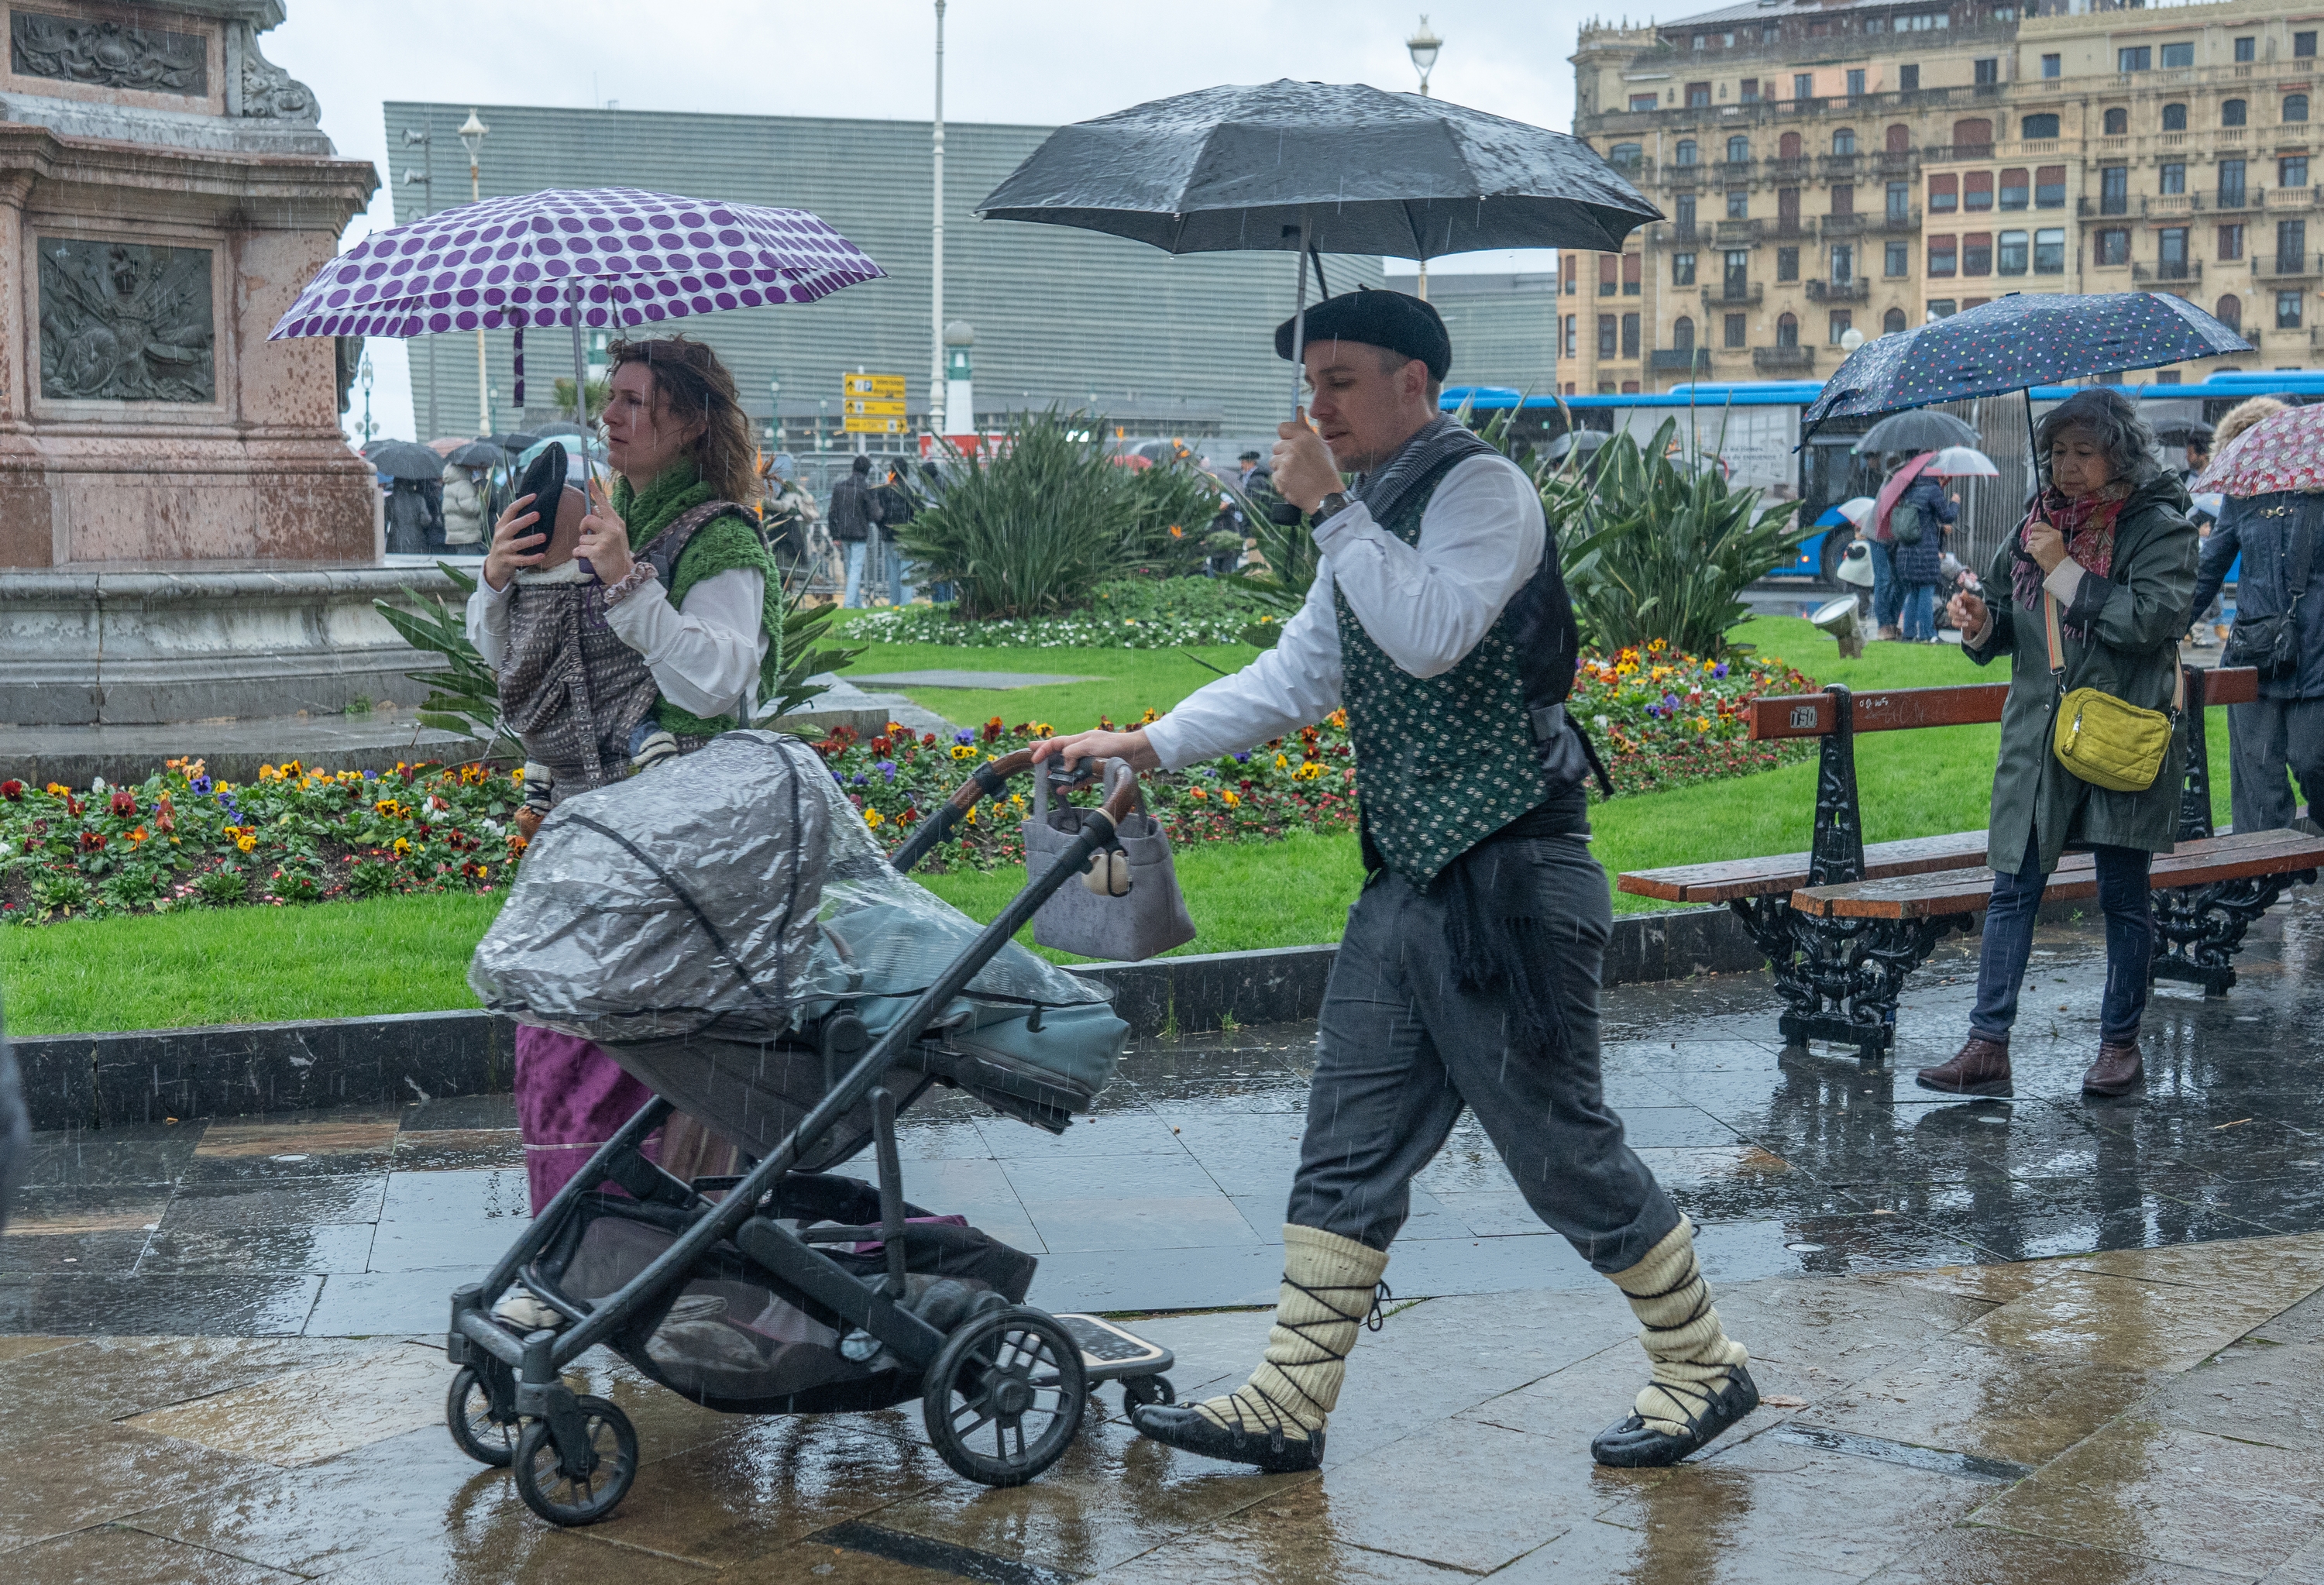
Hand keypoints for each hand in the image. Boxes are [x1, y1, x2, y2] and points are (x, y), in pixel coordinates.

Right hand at [481, 493, 545, 590]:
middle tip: (538, 514)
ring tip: (543, 536)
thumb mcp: (505, 532)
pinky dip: (531, 558)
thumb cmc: (504, 545)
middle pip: (513, 526)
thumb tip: (535, 508)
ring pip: (517, 544)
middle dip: (525, 520)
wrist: (493, 566)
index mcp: (501, 526)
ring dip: (530, 540)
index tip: (534, 496)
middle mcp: (501, 536)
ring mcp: (504, 549)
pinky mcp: (508, 561)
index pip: (510, 510)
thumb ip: (515, 522)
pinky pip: (521, 560)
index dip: (521, 502)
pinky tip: (542, 556)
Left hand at [578, 478, 633, 586]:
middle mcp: (612, 529)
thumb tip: (593, 511)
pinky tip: (587, 559)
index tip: (590, 481)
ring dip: (583, 546)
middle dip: (583, 527)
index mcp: (616, 524)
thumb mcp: (617, 536)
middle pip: (588, 518)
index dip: (596, 492)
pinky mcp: (597, 552)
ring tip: (593, 553)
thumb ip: (607, 524)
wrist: (624, 574)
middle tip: (586, 535)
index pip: (605, 504)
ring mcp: (605, 540)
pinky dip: (579, 555)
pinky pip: (578, 550)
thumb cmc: (617, 555)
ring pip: (582, 538)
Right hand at [1031, 726, 1160, 774]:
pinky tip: (1062, 790)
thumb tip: (1064, 766)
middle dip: (1046, 758)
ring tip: (1047, 779)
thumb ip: (1073, 753)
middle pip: (1060, 754)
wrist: (1135, 754)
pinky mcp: (1096, 773)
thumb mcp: (1090, 745)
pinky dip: (1070, 784)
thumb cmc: (1113, 745)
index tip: (1033, 757)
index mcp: (1079, 739)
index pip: (1056, 743)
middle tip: (1033, 762)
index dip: (1043, 749)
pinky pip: (1079, 780)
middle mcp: (1081, 750)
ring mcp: (1088, 762)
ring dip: (1058, 773)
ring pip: (1068, 768)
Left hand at [1270, 408, 1341, 513]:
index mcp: (1304, 438)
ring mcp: (1285, 463)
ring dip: (1281, 468)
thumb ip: (1306, 429)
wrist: (1327, 496)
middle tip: (1296, 464)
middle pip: (1276, 446)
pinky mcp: (1280, 478)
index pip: (1282, 427)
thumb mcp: (1321, 446)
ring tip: (1296, 475)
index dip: (1285, 436)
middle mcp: (1293, 448)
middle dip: (1283, 455)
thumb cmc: (1326, 471)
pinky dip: (1282, 481)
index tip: (1289, 444)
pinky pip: (1274, 476)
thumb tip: (1298, 409)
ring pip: (1273, 462)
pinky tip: (1294, 484)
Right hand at [1949, 591, 1988, 641]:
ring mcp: (1955, 614)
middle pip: (1949, 606)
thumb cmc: (1979, 608)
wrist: (1982, 620)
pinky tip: (1967, 623)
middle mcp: (1956, 605)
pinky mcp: (1956, 621)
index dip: (1956, 601)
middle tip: (1965, 612)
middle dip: (1956, 609)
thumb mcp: (1976, 602)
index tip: (1961, 604)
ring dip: (1961, 617)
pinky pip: (1954, 623)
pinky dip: (1960, 623)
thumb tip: (1963, 591)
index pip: (1954, 598)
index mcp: (1961, 599)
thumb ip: (1969, 598)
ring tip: (1970, 617)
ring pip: (1951, 614)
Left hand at [2025, 519, 2066, 573]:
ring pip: (2030, 541)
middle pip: (2033, 533)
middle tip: (2038, 544)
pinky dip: (2029, 550)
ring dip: (2032, 545)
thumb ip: (2049, 534)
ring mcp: (2042, 543)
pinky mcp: (2037, 550)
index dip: (2034, 526)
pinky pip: (2028, 547)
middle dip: (2033, 539)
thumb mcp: (2058, 540)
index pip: (2041, 525)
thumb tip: (2035, 530)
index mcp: (2055, 533)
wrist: (2060, 565)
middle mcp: (2049, 537)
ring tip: (2038, 550)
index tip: (2032, 528)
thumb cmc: (2059, 554)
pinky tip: (2033, 552)